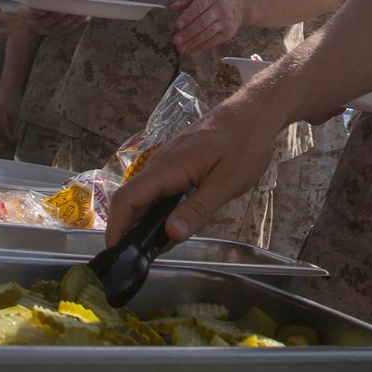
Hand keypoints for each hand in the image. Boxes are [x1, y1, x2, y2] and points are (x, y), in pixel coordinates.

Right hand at [0, 88, 20, 144]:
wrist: (8, 90)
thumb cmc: (14, 101)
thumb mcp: (16, 114)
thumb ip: (14, 127)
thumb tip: (15, 139)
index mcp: (0, 112)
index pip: (2, 127)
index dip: (7, 135)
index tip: (13, 141)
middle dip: (3, 136)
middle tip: (11, 140)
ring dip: (0, 132)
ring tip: (8, 134)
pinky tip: (4, 128)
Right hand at [21, 0, 85, 35]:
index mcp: (25, 11)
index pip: (29, 14)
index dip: (36, 12)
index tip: (45, 9)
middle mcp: (33, 23)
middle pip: (45, 22)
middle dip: (56, 15)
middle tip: (66, 7)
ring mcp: (45, 29)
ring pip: (58, 27)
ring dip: (68, 19)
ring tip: (77, 10)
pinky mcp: (57, 31)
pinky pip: (66, 29)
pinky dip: (75, 23)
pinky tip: (82, 14)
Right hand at [105, 99, 277, 244]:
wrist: (254, 111)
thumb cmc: (245, 144)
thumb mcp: (227, 182)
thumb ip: (198, 209)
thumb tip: (170, 234)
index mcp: (168, 167)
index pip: (127, 198)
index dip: (116, 227)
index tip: (116, 254)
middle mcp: (160, 163)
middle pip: (132, 199)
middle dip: (128, 230)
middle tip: (138, 260)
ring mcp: (168, 161)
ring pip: (146, 195)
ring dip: (144, 221)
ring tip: (153, 249)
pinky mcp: (177, 162)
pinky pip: (159, 189)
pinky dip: (158, 209)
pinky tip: (171, 225)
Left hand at [172, 0, 244, 54]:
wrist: (240, 3)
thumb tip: (174, 7)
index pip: (199, 7)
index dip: (188, 17)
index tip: (178, 25)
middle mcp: (220, 8)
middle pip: (203, 22)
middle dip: (189, 32)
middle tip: (176, 40)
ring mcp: (225, 22)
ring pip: (208, 33)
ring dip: (193, 42)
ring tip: (181, 48)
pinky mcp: (227, 33)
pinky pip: (213, 41)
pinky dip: (200, 47)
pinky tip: (190, 50)